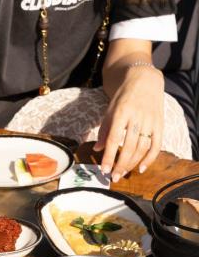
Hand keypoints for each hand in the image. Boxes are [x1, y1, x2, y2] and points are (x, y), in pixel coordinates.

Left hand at [95, 66, 163, 180]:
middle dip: (121, 164)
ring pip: (142, 148)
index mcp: (122, 112)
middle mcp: (137, 116)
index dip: (109, 156)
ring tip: (123, 173)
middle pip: (129, 146)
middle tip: (113, 177)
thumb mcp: (110, 110)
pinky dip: (150, 159)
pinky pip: (156, 145)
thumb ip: (104, 130)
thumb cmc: (124, 97)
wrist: (145, 80)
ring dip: (132, 164)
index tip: (104, 170)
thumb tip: (97, 149)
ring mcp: (150, 120)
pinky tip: (141, 168)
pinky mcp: (160, 124)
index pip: (114, 138)